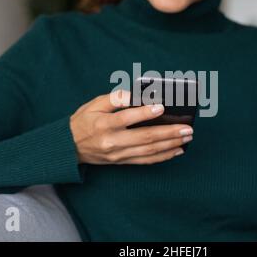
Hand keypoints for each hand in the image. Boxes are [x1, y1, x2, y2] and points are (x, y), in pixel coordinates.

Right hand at [70, 90, 193, 164]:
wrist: (69, 147)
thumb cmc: (83, 121)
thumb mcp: (93, 104)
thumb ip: (114, 99)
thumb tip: (135, 94)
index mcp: (103, 124)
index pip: (126, 118)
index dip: (145, 113)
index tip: (162, 107)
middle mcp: (112, 142)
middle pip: (144, 138)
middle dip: (168, 133)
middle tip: (187, 128)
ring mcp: (118, 154)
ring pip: (148, 151)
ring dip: (170, 144)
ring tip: (187, 137)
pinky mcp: (122, 162)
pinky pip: (145, 161)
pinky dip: (163, 156)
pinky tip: (176, 150)